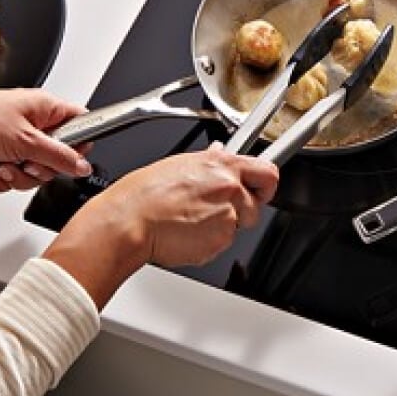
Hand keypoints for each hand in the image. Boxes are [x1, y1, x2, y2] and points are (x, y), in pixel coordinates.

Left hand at [0, 82, 91, 189]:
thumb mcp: (25, 141)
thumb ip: (59, 156)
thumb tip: (82, 166)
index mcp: (45, 108)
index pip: (81, 126)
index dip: (78, 147)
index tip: (65, 160)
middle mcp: (34, 122)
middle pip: (58, 156)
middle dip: (40, 168)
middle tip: (26, 162)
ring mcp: (17, 138)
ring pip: (36, 169)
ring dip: (20, 175)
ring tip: (3, 165)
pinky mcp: (2, 151)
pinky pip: (16, 173)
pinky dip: (4, 177)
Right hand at [43, 146, 279, 308]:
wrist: (129, 221)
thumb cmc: (144, 195)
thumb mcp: (178, 164)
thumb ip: (208, 162)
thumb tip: (220, 152)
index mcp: (221, 164)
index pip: (267, 172)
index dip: (265, 184)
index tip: (262, 188)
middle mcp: (229, 186)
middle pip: (258, 204)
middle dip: (244, 209)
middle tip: (220, 211)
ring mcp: (227, 214)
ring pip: (239, 225)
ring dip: (222, 226)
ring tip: (191, 220)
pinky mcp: (221, 239)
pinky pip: (223, 243)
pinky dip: (209, 242)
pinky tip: (187, 233)